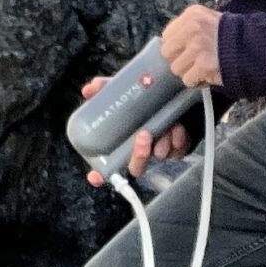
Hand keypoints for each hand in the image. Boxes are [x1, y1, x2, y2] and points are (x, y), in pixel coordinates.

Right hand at [78, 75, 193, 184]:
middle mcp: (139, 152)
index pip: (105, 169)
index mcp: (121, 145)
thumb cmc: (141, 99)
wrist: (172, 95)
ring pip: (159, 155)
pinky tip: (176, 127)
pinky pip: (178, 150)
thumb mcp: (121, 91)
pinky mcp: (177, 149)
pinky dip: (178, 138)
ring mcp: (158, 152)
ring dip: (162, 142)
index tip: (95, 176)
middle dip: (139, 155)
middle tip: (143, 136)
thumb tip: (88, 90)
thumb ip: (104, 90)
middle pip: (136, 167)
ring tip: (165, 126)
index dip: (99, 175)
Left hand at [161, 6, 223, 88]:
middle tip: (195, 61)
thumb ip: (189, 29)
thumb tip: (167, 47)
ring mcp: (198, 45)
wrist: (254, 49)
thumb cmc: (231, 38)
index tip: (188, 51)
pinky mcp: (203, 64)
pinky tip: (208, 74)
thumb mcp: (209, 22)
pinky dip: (197, 81)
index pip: (167, 36)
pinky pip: (187, 80)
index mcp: (193, 14)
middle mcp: (193, 27)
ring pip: (176, 68)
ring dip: (189, 72)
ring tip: (205, 67)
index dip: (177, 47)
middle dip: (180, 60)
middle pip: (167, 52)